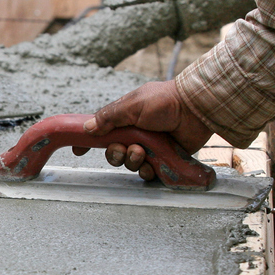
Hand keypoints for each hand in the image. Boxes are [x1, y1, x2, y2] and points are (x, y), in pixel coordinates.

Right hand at [74, 80, 212, 180]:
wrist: (195, 109)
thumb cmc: (165, 101)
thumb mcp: (131, 105)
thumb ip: (108, 117)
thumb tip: (88, 128)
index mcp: (125, 119)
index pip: (102, 132)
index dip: (89, 142)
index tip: (79, 150)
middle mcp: (135, 134)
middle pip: (114, 153)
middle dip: (115, 154)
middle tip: (123, 148)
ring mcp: (150, 147)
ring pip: (129, 164)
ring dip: (131, 161)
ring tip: (142, 151)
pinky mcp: (163, 159)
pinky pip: (148, 173)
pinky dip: (146, 171)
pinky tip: (150, 165)